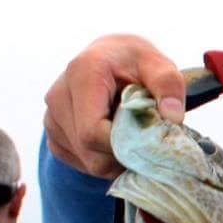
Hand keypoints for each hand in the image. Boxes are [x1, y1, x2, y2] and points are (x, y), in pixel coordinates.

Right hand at [43, 34, 186, 177]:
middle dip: (124, 155)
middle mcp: (58, 95)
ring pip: (88, 162)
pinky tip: (115, 138)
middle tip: (147, 141)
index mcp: (82, 73)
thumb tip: (172, 116)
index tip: (150, 139)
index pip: (93, 131)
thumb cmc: (136, 63)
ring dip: (117, 159)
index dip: (125, 145)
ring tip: (132, 134)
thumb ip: (169, 86)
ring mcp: (51, 117)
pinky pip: (82, 163)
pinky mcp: (53, 135)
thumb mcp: (159, 65)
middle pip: (90, 150)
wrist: (110, 59)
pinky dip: (104, 160)